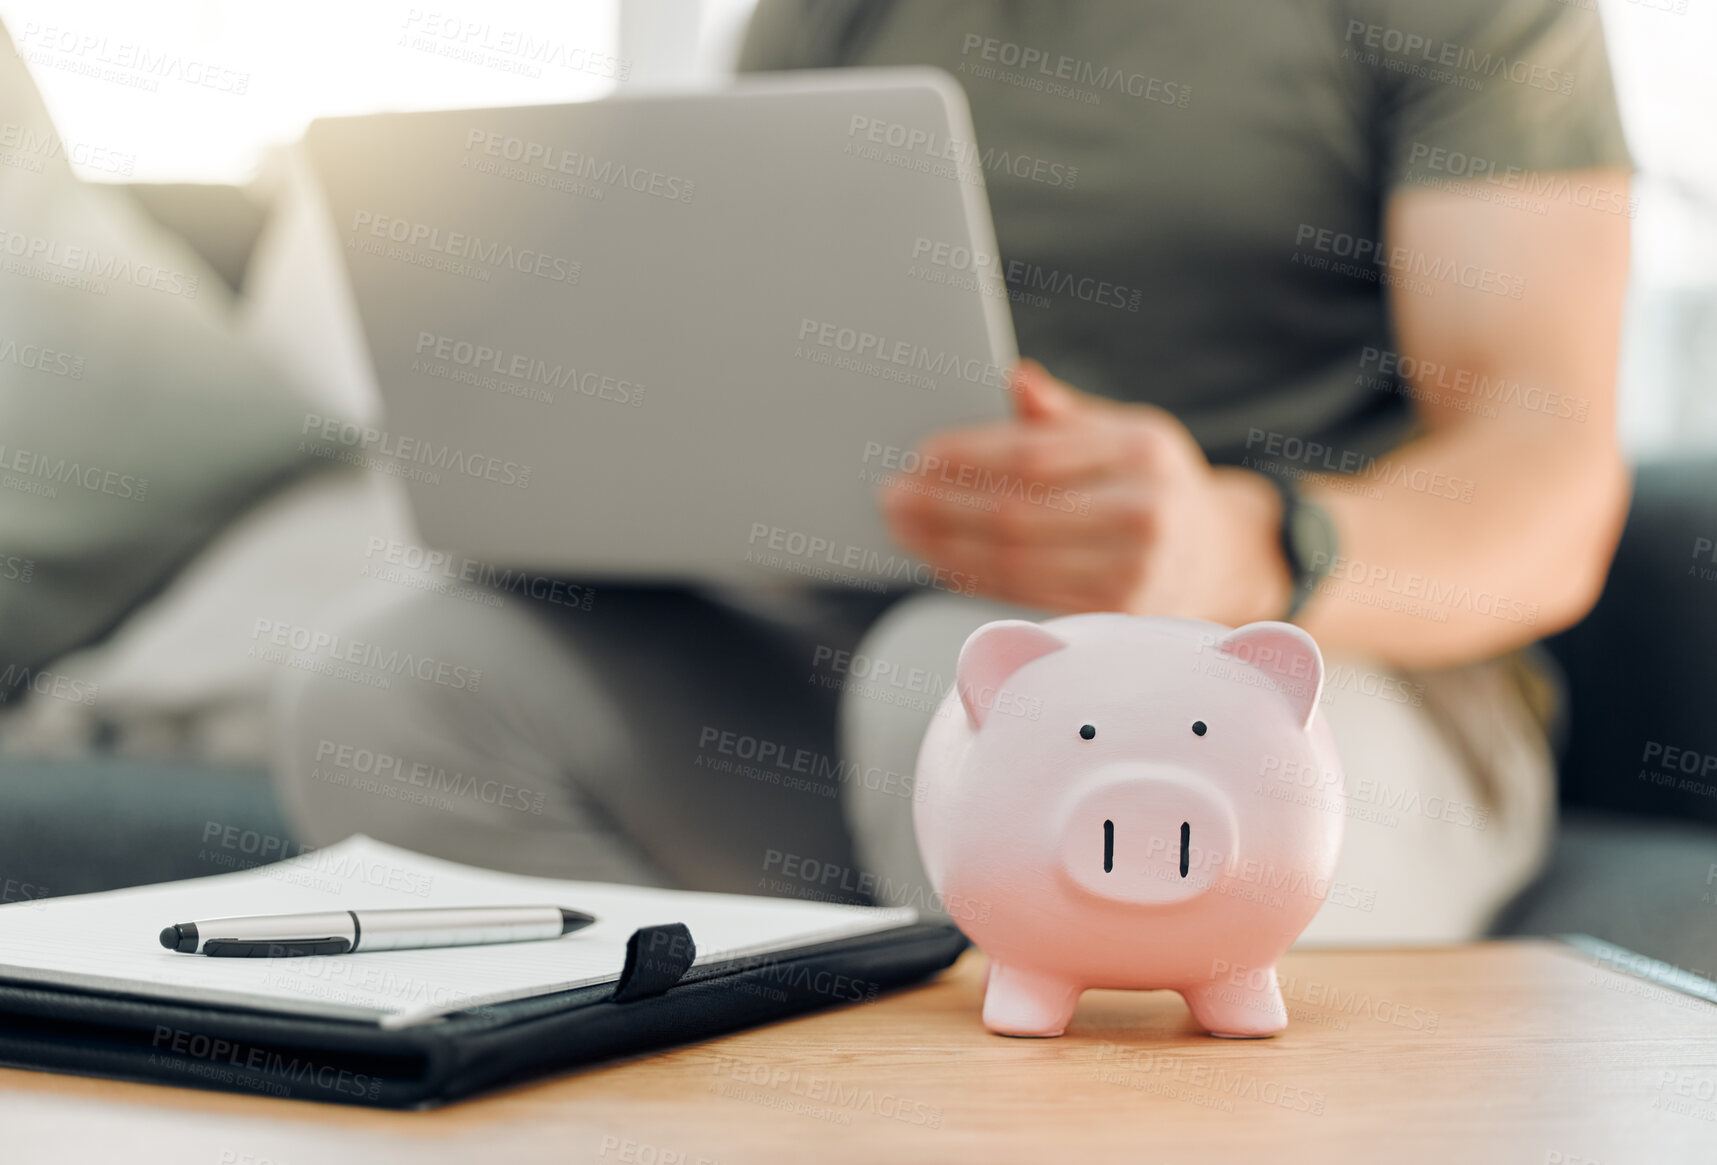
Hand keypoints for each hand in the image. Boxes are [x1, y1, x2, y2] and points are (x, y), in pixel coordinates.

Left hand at [878, 360, 1293, 621]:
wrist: (1219, 557)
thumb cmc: (1155, 482)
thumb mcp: (1128, 430)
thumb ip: (1065, 414)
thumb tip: (1015, 381)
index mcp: (1143, 451)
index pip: (1034, 456)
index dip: (968, 458)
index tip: (919, 457)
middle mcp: (1145, 513)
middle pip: (1017, 514)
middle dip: (942, 508)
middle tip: (891, 499)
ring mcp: (1134, 572)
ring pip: (1015, 563)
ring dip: (945, 548)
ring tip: (904, 531)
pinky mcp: (1115, 618)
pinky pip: (1027, 596)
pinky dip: (976, 580)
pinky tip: (942, 561)